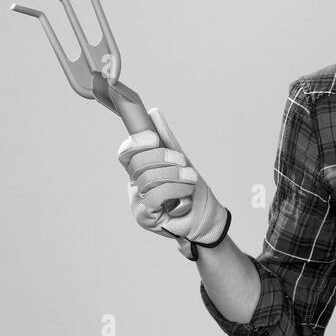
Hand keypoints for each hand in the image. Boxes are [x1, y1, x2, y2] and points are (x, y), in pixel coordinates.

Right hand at [117, 107, 228, 254]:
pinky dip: (175, 189)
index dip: (136, 143)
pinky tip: (186, 194)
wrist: (208, 221)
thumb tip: (153, 113)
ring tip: (191, 179)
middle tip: (183, 162)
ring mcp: (137, 201)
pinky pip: (154, 196)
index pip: (126, 153)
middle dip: (164, 158)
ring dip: (175, 175)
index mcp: (141, 169)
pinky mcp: (144, 217)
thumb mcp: (183, 163)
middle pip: (138, 162)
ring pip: (148, 178)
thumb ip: (167, 141)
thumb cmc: (194, 193)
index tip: (153, 137)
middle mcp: (135, 185)